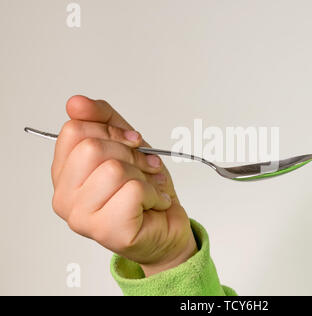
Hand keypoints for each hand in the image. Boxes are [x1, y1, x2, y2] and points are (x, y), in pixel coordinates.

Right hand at [51, 95, 197, 276]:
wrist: (168, 226)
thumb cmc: (145, 189)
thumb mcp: (126, 145)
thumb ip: (103, 120)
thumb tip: (75, 103)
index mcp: (64, 173)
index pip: (74, 130)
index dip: (111, 131)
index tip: (132, 142)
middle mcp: (64, 197)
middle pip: (92, 148)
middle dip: (130, 154)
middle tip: (144, 168)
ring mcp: (81, 217)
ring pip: (114, 170)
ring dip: (144, 176)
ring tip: (149, 189)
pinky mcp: (105, 230)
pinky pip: (133, 191)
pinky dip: (154, 193)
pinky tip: (154, 204)